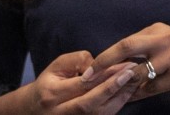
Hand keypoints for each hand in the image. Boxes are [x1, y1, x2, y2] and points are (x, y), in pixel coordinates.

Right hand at [24, 50, 142, 113]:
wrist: (35, 109)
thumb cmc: (49, 83)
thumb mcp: (56, 66)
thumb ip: (76, 60)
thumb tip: (99, 63)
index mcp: (52, 94)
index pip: (82, 84)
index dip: (105, 75)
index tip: (124, 64)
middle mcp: (60, 112)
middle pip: (90, 102)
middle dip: (113, 87)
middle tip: (132, 72)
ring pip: (98, 113)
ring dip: (119, 97)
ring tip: (134, 81)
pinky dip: (116, 105)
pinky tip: (127, 92)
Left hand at [83, 22, 169, 101]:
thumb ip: (148, 48)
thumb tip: (118, 62)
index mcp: (160, 30)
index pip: (125, 41)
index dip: (105, 56)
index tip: (89, 68)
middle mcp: (166, 39)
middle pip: (125, 48)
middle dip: (102, 63)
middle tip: (86, 78)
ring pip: (136, 73)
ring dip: (122, 85)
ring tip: (112, 94)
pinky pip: (150, 88)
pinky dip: (138, 95)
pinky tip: (133, 98)